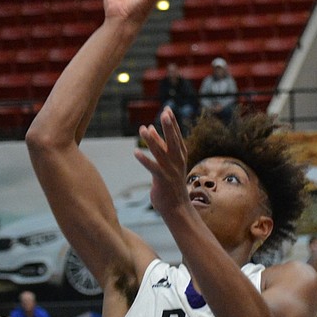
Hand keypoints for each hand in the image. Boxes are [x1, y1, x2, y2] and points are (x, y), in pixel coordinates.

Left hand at [135, 106, 189, 221]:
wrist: (177, 207)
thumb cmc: (171, 183)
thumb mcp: (167, 162)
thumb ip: (160, 145)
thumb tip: (150, 127)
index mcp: (180, 156)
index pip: (177, 136)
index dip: (173, 123)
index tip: (168, 109)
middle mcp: (177, 162)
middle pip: (173, 141)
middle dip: (169, 127)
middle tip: (165, 113)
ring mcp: (171, 171)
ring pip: (161, 153)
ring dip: (152, 141)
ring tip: (143, 129)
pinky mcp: (163, 180)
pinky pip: (153, 168)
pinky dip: (144, 160)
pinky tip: (135, 152)